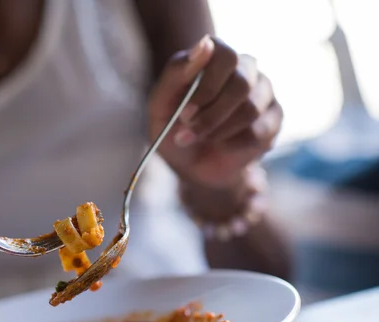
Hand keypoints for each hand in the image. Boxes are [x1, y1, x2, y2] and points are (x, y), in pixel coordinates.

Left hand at [148, 35, 282, 188]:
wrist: (190, 164)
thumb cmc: (173, 127)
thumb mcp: (160, 103)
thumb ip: (177, 71)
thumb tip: (205, 43)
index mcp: (216, 56)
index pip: (225, 56)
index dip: (207, 86)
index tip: (185, 113)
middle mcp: (245, 68)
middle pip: (241, 83)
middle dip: (210, 116)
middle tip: (187, 132)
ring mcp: (264, 92)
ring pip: (251, 109)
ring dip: (218, 131)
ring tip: (198, 138)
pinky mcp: (274, 119)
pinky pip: (259, 132)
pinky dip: (232, 145)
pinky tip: (221, 145)